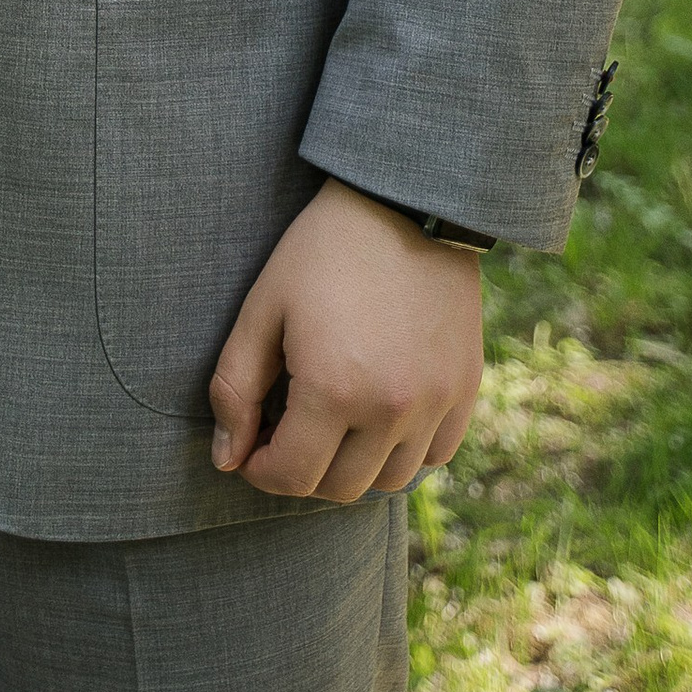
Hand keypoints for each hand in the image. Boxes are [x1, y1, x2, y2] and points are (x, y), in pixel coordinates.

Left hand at [207, 178, 483, 502]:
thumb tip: (226, 457)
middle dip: (301, 469)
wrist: (405, 204)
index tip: (248, 444)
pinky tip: (378, 413)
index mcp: (334, 390)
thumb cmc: (322, 250)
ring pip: (388, 480)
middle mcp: (392, 411)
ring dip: (352, 464)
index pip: (290, 476)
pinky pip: (433, 456)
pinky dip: (403, 450)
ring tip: (331, 421)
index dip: (258, 469)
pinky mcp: (465, 391)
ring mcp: (436, 405)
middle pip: (339, 488)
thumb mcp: (263, 308)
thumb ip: (235, 388)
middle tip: (284, 429)